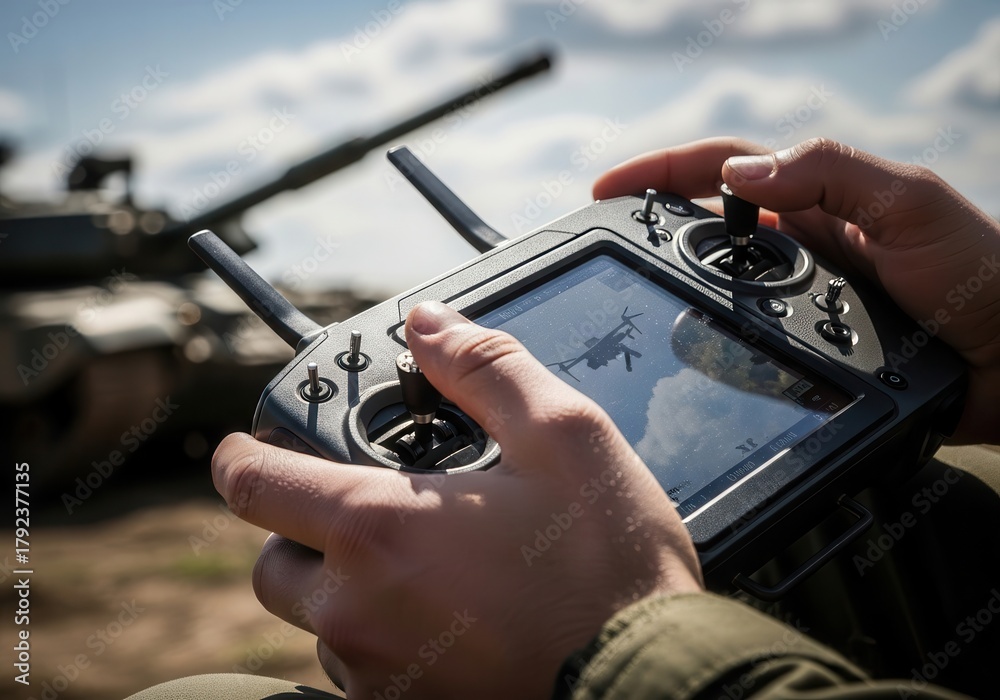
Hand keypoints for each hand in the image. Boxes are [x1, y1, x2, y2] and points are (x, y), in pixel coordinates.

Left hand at [213, 302, 701, 698]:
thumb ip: (485, 366)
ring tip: (424, 567)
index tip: (250, 447)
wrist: (651, 683)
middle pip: (274, 564)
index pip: (252, 485)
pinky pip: (361, 673)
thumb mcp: (563, 435)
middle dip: (300, 530)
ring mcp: (375, 675)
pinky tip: (448, 620)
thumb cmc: (611, 568)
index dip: (243, 456)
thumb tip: (428, 325)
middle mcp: (356, 610)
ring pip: (319, 624)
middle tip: (363, 509)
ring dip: (346, 590)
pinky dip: (382, 640)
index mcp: (378, 528)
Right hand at [594, 137, 999, 443]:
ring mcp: (800, 302)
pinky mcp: (806, 354)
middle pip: (704, 226)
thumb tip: (739, 174)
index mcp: (819, 199)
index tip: (608, 188)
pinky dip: (703, 341)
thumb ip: (832, 174)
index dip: (662, 172)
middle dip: (647, 225)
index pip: (724, 171)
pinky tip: (681, 354)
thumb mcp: (911, 205)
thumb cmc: (981, 275)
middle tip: (601, 245)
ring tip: (623, 297)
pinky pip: (739, 343)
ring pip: (715, 287)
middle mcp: (801, 247)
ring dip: (667, 284)